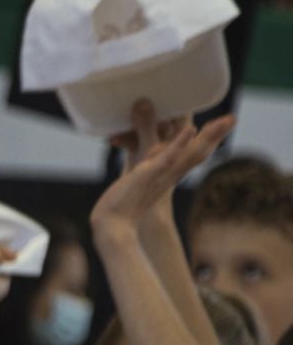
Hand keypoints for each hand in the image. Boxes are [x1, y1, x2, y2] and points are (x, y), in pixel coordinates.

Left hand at [93, 113, 235, 233]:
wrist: (113, 226)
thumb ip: (142, 164)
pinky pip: (167, 157)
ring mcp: (161, 175)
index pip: (192, 155)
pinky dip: (179, 144)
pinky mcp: (148, 175)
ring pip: (189, 154)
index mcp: (167, 175)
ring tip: (225, 121)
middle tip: (232, 118)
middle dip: (215, 136)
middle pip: (198, 153)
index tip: (221, 125)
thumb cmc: (121, 204)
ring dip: (208, 137)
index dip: (207, 141)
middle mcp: (169, 175)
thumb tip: (149, 154)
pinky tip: (191, 129)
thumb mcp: (133, 177)